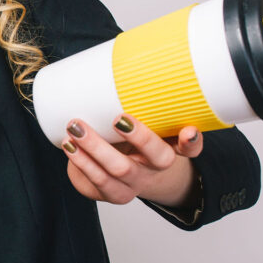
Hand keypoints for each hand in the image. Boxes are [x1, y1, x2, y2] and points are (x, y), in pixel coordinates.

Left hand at [61, 113, 201, 207]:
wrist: (116, 175)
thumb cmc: (125, 139)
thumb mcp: (134, 121)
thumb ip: (130, 102)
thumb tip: (106, 67)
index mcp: (169, 146)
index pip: (191, 147)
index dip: (192, 141)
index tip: (188, 130)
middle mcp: (157, 167)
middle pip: (158, 157)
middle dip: (139, 137)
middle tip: (117, 118)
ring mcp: (136, 183)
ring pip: (120, 169)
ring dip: (95, 147)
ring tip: (75, 127)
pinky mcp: (115, 194)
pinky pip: (99, 182)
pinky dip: (82, 162)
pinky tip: (69, 146)